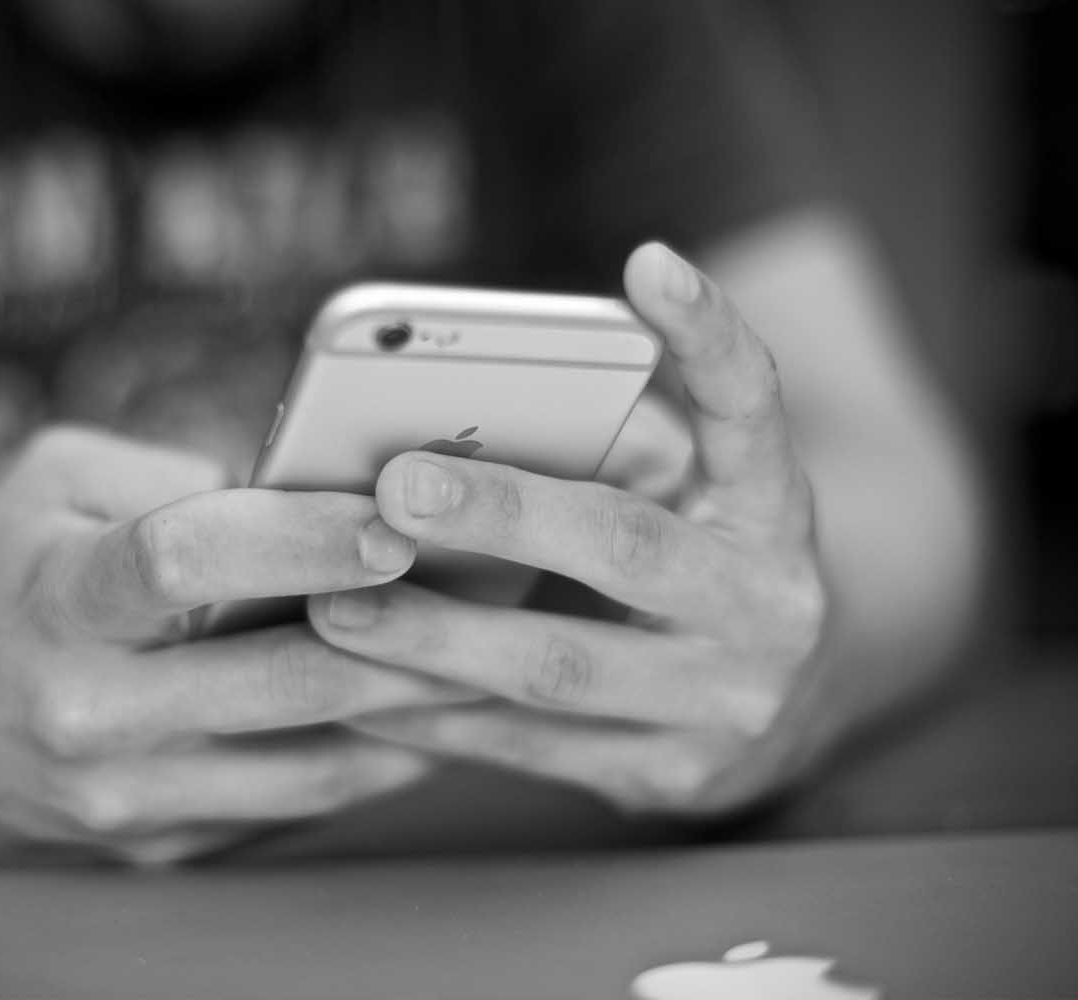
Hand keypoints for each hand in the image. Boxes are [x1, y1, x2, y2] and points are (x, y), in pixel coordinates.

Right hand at [0, 427, 460, 863]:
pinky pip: (293, 805)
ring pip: (314, 764)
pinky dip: (368, 757)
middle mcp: (87, 713)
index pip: (185, 562)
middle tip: (508, 585)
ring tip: (503, 652)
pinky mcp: (156, 847)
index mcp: (55, 599)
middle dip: (411, 632)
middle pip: (283, 680)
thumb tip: (318, 490)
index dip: (296, 539)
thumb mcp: (53, 480)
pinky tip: (431, 713)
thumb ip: (178, 472)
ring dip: (419, 709)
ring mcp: (124, 800)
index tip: (392, 515)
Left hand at [306, 243, 828, 816]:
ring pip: (561, 669)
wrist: (787, 699)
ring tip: (334, 608)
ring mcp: (728, 701)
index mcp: (775, 504)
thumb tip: (439, 411)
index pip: (756, 404)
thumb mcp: (689, 490)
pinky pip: (532, 747)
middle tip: (397, 486)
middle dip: (504, 514)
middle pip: (626, 545)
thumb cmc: (694, 557)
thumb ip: (612, 446)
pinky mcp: (674, 777)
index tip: (648, 261)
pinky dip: (437, 718)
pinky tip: (357, 693)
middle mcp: (768, 602)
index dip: (709, 333)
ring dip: (438, 638)